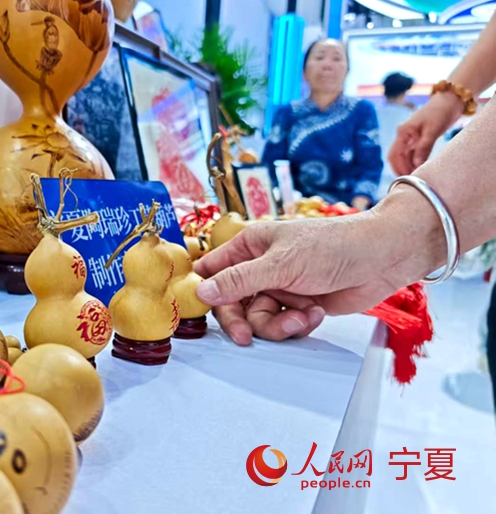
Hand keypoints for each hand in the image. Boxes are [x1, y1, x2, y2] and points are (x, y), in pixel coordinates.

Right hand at [194, 196, 442, 344]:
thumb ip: (239, 281)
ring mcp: (281, 288)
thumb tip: (201, 292)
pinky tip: (316, 312)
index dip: (205, 291)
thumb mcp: (280, 265)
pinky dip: (298, 323)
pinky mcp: (299, 305)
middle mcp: (261, 267)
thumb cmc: (332, 247)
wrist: (382, 259)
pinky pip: (283, 325)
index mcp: (250, 246)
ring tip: (302, 316)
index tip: (202, 312)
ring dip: (279, 324)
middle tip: (246, 337)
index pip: (212, 271)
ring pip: (259, 319)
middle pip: (233, 304)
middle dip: (243, 321)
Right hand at [388, 93, 461, 175]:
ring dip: (407, 167)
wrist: (450, 101)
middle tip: (410, 180)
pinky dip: (413, 162)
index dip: (399, 167)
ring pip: (403, 157)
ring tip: (416, 177)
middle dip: (400, 169)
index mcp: (403, 132)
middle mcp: (403, 136)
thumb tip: (417, 164)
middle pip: (395, 157)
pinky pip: (411, 154)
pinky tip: (419, 169)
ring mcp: (409, 138)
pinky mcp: (417, 139)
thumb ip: (424, 147)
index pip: (395, 154)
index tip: (408, 177)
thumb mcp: (432, 130)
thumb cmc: (440, 112)